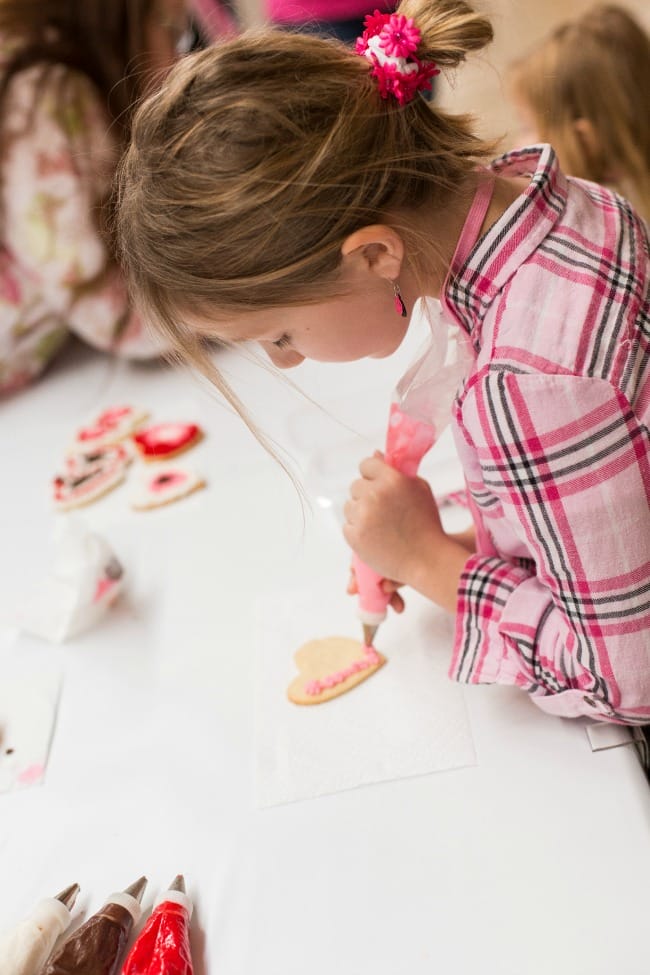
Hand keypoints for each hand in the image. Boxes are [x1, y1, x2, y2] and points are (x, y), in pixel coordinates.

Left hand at [343, 452, 470, 613]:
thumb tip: (374, 453)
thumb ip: (396, 470)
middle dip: (366, 495)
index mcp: (392, 479)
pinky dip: (358, 531)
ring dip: (360, 514)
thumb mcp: (419, 489)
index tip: (379, 484)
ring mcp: (362, 516)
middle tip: (384, 511)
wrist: (426, 560)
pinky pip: (348, 526)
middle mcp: (374, 495)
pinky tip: (376, 537)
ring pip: (349, 506)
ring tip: (382, 526)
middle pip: (355, 486)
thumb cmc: (427, 524)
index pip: (366, 464)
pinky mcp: (354, 536)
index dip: (372, 474)